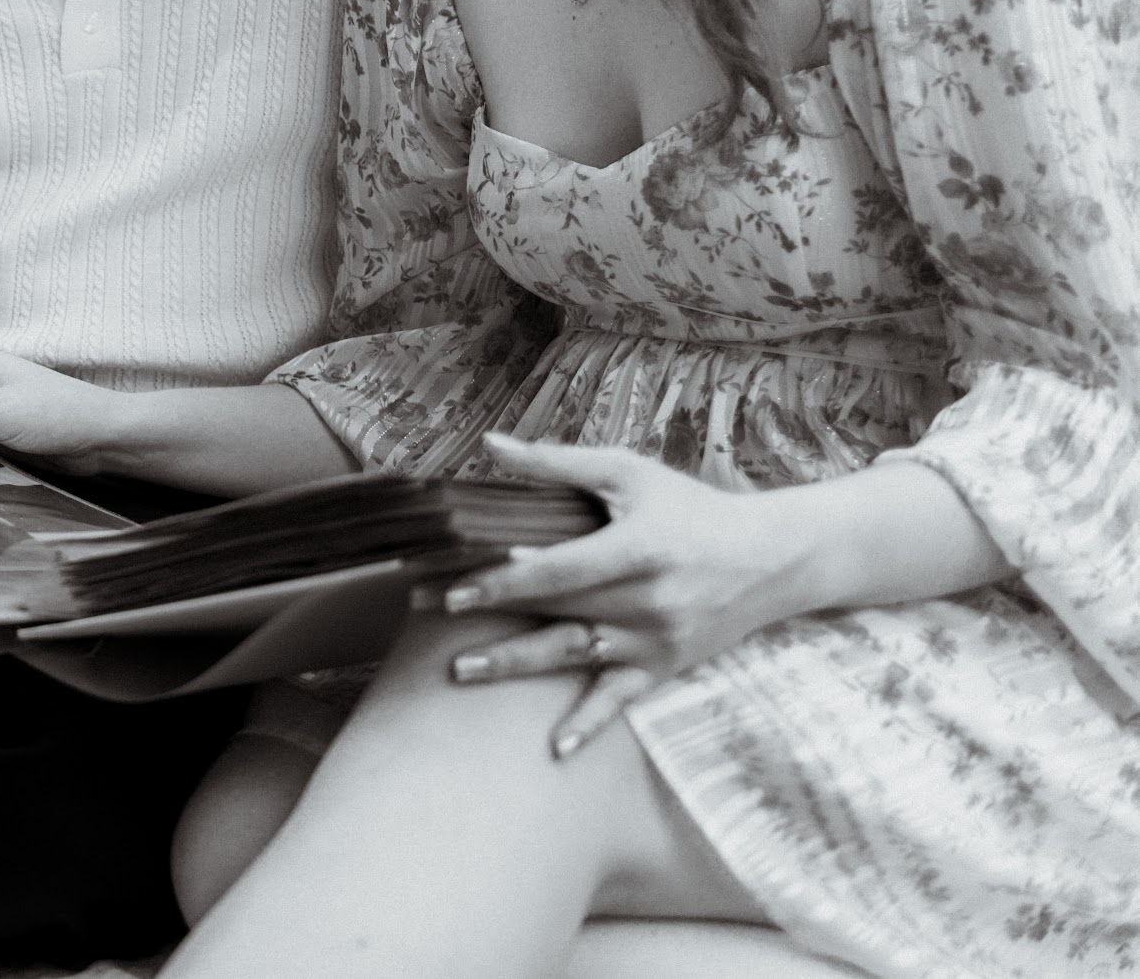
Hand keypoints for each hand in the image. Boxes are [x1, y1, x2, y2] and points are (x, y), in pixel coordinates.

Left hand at [429, 434, 817, 757]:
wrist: (770, 559)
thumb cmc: (690, 508)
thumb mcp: (629, 474)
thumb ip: (556, 463)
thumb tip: (489, 444)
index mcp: (637, 549)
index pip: (558, 569)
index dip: (504, 580)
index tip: (453, 587)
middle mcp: (647, 600)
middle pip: (554, 611)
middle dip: (487, 613)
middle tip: (422, 612)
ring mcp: (656, 640)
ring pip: (574, 655)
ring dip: (515, 664)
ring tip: (460, 672)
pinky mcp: (665, 666)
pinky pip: (621, 699)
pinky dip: (589, 724)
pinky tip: (555, 747)